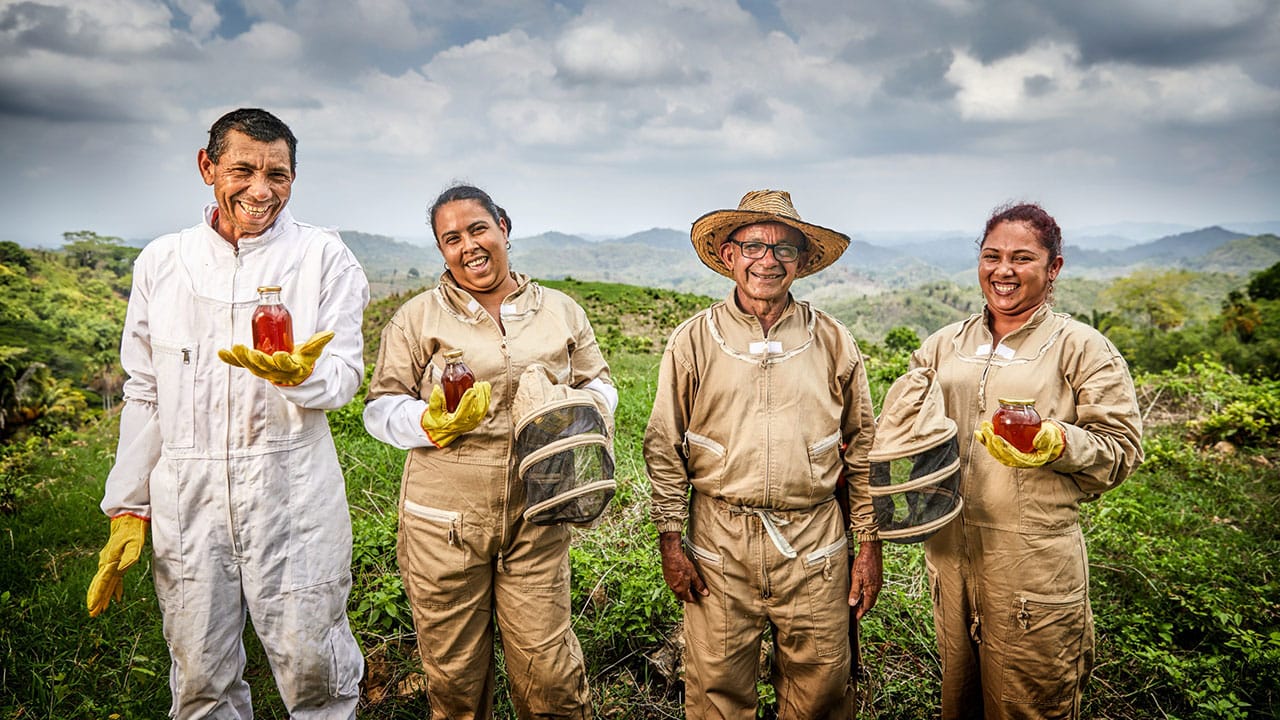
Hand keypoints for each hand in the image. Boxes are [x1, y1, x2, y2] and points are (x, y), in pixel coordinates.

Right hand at [87, 514, 148, 616]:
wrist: (128, 517)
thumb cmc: (133, 530)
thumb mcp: (135, 543)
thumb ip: (129, 557)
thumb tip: (121, 571)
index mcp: (111, 561)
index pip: (102, 582)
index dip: (98, 596)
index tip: (93, 608)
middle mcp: (107, 562)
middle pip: (100, 584)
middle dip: (96, 599)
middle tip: (92, 614)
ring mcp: (109, 561)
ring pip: (104, 582)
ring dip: (102, 595)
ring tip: (100, 609)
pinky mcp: (114, 560)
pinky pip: (112, 577)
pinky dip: (113, 588)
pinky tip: (115, 598)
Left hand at [218, 331, 334, 385]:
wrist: (293, 375)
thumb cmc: (303, 360)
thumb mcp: (312, 353)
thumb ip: (319, 342)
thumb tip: (331, 333)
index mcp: (291, 368)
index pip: (287, 366)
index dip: (283, 361)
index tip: (280, 355)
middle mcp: (275, 372)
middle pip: (265, 367)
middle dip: (257, 359)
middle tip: (250, 352)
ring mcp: (263, 370)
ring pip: (251, 366)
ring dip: (242, 358)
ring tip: (235, 348)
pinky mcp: (253, 366)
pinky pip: (241, 363)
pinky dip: (231, 359)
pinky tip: (221, 352)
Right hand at [420, 382, 490, 447]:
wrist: (442, 431)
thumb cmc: (437, 420)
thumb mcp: (433, 412)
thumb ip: (435, 401)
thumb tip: (437, 388)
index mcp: (455, 423)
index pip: (464, 412)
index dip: (468, 401)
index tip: (471, 389)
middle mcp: (466, 424)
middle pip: (478, 411)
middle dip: (480, 396)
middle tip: (478, 384)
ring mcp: (473, 422)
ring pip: (483, 409)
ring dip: (485, 396)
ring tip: (483, 384)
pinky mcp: (477, 419)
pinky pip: (484, 408)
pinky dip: (486, 398)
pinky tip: (485, 388)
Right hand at [659, 532, 706, 602]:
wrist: (670, 554)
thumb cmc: (682, 564)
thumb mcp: (693, 574)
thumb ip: (699, 585)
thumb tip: (705, 593)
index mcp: (681, 589)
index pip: (687, 599)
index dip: (693, 600)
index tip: (697, 600)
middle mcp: (673, 588)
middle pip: (680, 596)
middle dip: (686, 597)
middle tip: (692, 595)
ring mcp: (669, 582)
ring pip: (675, 590)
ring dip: (681, 591)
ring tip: (687, 587)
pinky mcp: (666, 576)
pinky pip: (672, 584)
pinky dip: (676, 585)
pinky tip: (680, 579)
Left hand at [849, 540, 882, 619]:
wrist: (872, 549)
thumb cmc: (863, 562)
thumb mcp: (856, 577)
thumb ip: (855, 591)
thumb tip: (852, 604)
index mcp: (872, 589)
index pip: (867, 605)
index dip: (861, 612)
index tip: (856, 618)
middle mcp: (877, 587)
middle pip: (870, 602)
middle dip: (863, 609)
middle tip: (856, 613)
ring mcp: (878, 582)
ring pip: (872, 596)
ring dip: (865, 602)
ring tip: (857, 605)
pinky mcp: (877, 578)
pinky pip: (873, 590)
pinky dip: (867, 595)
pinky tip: (862, 593)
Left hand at [976, 420, 1064, 467]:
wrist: (1046, 439)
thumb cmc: (1048, 438)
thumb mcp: (1051, 438)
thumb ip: (1045, 439)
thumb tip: (1036, 441)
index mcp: (1028, 461)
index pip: (1013, 456)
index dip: (1003, 448)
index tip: (996, 438)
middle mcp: (1017, 461)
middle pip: (1001, 454)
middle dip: (991, 442)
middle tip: (987, 429)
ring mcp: (1009, 457)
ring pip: (995, 451)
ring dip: (987, 440)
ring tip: (984, 427)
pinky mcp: (1004, 451)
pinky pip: (993, 447)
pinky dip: (984, 440)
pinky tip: (978, 433)